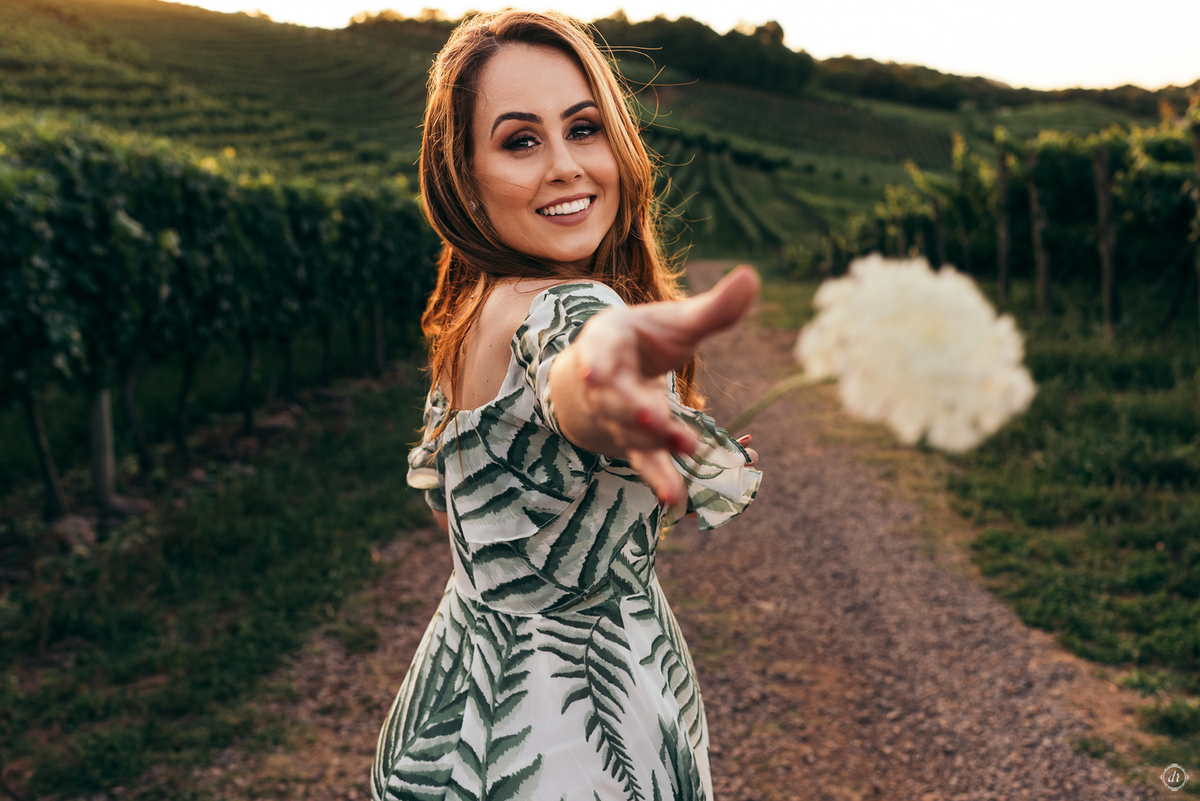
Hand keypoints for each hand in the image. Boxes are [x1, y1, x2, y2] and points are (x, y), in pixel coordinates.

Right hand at [550, 266, 760, 505]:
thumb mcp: (672, 321)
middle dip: (636, 411)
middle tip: (655, 418)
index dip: (596, 365)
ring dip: (655, 445)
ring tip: (685, 453)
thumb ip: (712, 308)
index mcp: (607, 344)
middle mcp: (605, 386)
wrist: (608, 374)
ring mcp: (617, 418)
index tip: (593, 374)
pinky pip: (645, 462)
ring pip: (631, 434)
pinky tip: (672, 498)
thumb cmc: (643, 341)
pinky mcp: (633, 443)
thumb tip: (752, 277)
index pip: (599, 354)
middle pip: (617, 402)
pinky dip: (659, 479)